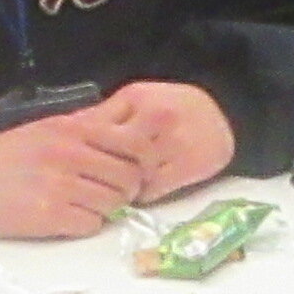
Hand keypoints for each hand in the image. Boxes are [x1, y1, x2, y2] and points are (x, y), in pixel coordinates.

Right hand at [0, 106, 145, 240]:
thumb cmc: (10, 155)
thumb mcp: (48, 128)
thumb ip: (87, 127)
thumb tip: (128, 129)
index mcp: (72, 129)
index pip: (132, 143)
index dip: (143, 160)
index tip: (138, 170)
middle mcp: (69, 155)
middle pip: (128, 178)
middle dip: (127, 190)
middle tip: (114, 194)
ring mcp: (60, 186)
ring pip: (113, 204)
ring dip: (107, 209)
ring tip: (89, 205)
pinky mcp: (50, 216)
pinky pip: (91, 224)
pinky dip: (87, 224)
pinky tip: (72, 217)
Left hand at [85, 82, 234, 196]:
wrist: (227, 113)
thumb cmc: (174, 105)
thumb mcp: (138, 98)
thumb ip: (104, 114)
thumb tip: (66, 131)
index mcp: (137, 98)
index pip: (96, 128)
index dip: (82, 149)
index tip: (74, 162)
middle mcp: (156, 118)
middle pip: (113, 154)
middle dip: (100, 171)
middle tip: (91, 181)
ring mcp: (173, 143)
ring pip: (131, 175)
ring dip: (120, 186)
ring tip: (115, 187)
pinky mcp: (188, 167)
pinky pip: (152, 190)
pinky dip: (141, 194)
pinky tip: (139, 190)